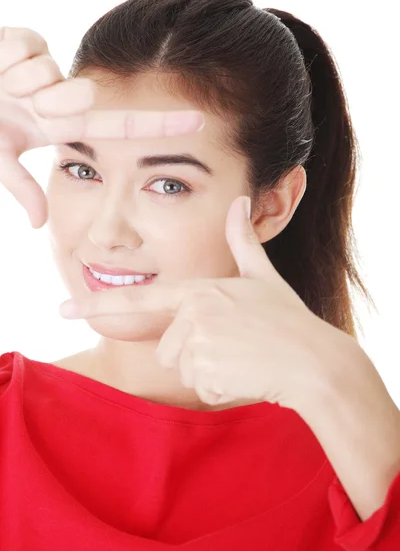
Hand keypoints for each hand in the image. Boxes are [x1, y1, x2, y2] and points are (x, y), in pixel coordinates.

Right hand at [0, 26, 203, 228]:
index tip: (200, 123)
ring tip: (1, 88)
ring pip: (55, 77)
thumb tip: (42, 225)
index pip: (119, 126)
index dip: (158, 125)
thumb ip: (20, 186)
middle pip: (85, 98)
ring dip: (20, 87)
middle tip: (23, 106)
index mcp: (61, 126)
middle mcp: (60, 97)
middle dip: (53, 105)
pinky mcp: (26, 41)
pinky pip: (31, 51)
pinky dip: (5, 60)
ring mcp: (46, 71)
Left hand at [59, 196, 340, 408]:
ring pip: (182, 368)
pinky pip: (198, 387)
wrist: (314, 360)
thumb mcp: (263, 277)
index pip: (137, 299)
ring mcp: (196, 343)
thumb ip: (242, 242)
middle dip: (194, 352)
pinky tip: (244, 374)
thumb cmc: (288, 319)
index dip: (95, 304)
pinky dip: (219, 386)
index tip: (62, 308)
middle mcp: (191, 314)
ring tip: (240, 357)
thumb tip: (240, 202)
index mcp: (198, 290)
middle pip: (166, 346)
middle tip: (234, 345)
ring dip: (207, 369)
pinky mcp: (205, 371)